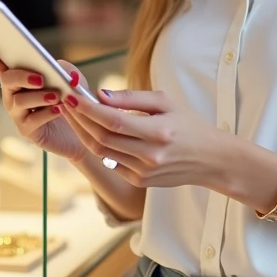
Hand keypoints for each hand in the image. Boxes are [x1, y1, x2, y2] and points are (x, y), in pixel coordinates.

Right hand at [0, 48, 87, 162]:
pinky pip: (32, 120)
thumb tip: (55, 66)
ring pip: (19, 101)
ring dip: (39, 96)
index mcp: (22, 80)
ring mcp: (18, 114)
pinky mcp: (26, 130)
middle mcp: (14, 95)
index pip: (4, 67)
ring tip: (56, 96)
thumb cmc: (72, 101)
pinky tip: (59, 110)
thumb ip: (63, 69)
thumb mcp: (72, 80)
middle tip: (41, 79)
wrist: (81, 130)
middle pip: (7, 80)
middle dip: (22, 76)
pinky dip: (47, 113)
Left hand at [60, 88, 222, 188]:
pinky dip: (99, 146)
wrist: (211, 160)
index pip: (113, 121)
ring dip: (84, 132)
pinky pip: (111, 162)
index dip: (88, 109)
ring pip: (102, 152)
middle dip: (79, 119)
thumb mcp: (166, 102)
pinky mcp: (140, 181)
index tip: (72, 96)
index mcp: (158, 132)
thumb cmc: (189, 125)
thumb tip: (100, 95)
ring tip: (74, 115)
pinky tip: (91, 131)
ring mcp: (143, 172)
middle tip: (66, 103)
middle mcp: (149, 155)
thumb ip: (132, 98)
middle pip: (102, 137)